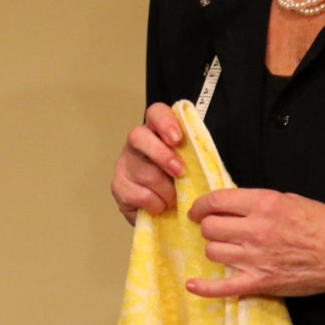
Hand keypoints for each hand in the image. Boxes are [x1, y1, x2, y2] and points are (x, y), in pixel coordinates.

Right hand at [111, 102, 185, 224]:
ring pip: (145, 173)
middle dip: (162, 155)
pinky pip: (140, 195)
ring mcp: (124, 164)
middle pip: (139, 136)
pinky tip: (159, 206)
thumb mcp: (191, 165)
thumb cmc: (180, 182)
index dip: (165, 122)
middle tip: (180, 172)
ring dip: (167, 191)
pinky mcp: (118, 187)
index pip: (155, 113)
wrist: (164, 211)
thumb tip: (206, 159)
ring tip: (175, 199)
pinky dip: (156, 205)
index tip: (178, 139)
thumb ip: (195, 156)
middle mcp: (136, 144)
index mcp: (156, 131)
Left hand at [186, 188, 324, 298]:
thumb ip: (259, 202)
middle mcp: (256, 230)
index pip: (216, 201)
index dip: (201, 205)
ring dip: (215, 248)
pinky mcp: (261, 283)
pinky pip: (223, 287)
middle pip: (209, 227)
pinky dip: (204, 288)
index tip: (198, 210)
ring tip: (225, 248)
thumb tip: (234, 204)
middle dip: (208, 226)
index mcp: (263, 204)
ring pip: (212, 251)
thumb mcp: (290, 199)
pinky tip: (191, 284)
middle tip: (216, 228)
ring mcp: (256, 258)